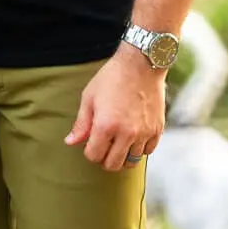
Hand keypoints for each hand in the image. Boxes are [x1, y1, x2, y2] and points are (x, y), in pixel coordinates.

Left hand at [65, 45, 165, 171]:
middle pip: (113, 164)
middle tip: (104, 147)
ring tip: (118, 143)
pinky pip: (148, 151)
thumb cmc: (112, 78)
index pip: (94, 156)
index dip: (89, 152)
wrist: (141, 63)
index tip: (91, 143)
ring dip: (123, 155)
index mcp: (106, 126)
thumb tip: (71, 142)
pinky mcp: (157, 129)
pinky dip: (140, 148)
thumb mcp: (90, 97)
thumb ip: (81, 123)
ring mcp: (144, 133)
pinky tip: (134, 137)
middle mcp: (126, 134)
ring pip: (132, 161)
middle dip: (105, 159)